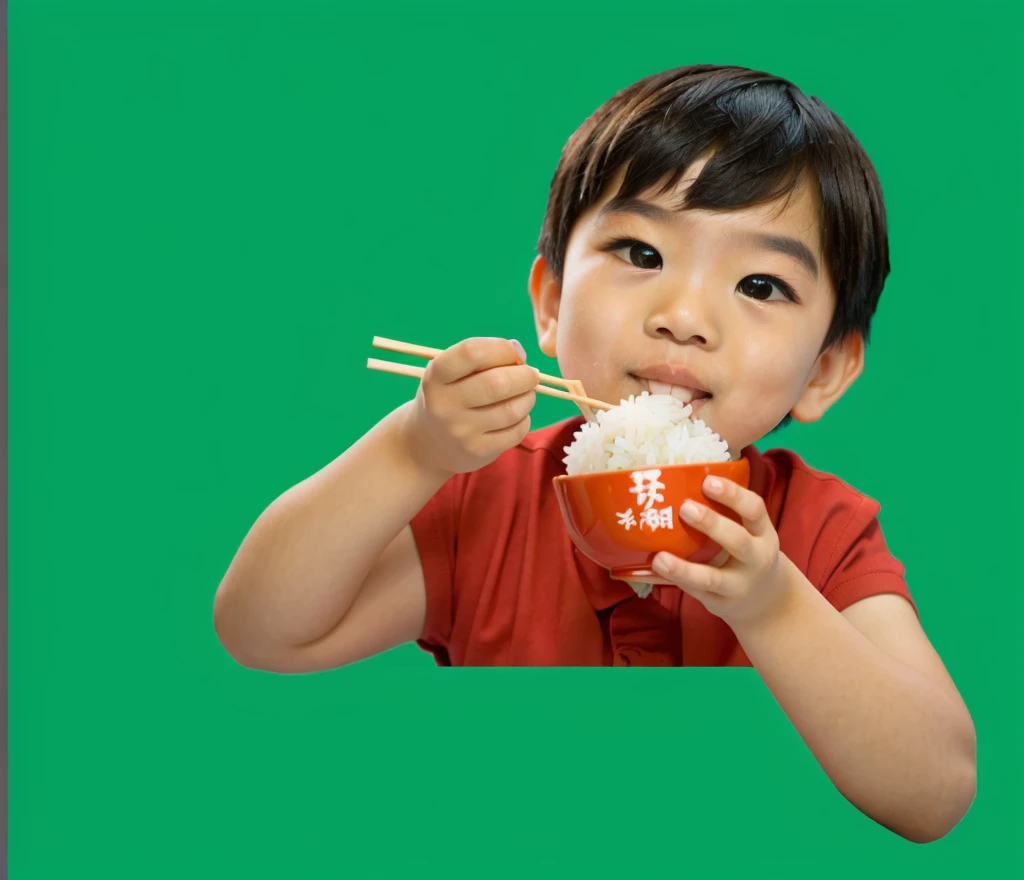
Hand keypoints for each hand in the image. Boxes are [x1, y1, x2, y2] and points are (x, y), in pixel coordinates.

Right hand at [399, 337, 539, 476]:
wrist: (428, 444)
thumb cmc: (449, 396)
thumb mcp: (453, 372)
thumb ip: (484, 357)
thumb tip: (519, 353)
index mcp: (436, 375)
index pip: (473, 352)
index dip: (502, 348)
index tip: (514, 353)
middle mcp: (445, 404)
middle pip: (498, 383)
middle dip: (525, 375)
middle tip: (531, 375)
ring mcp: (461, 431)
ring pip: (512, 409)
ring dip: (528, 397)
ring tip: (525, 394)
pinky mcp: (478, 452)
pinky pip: (517, 432)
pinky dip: (524, 419)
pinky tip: (516, 416)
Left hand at [651, 476, 790, 627]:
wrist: (765, 600)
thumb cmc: (746, 553)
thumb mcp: (750, 532)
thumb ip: (726, 512)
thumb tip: (678, 480)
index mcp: (763, 533)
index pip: (755, 509)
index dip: (733, 494)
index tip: (708, 481)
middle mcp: (756, 559)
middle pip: (738, 542)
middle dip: (711, 524)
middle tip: (684, 508)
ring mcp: (738, 585)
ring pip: (711, 579)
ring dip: (683, 569)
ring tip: (659, 559)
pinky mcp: (719, 603)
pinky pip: (692, 592)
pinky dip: (669, 582)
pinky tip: (647, 572)